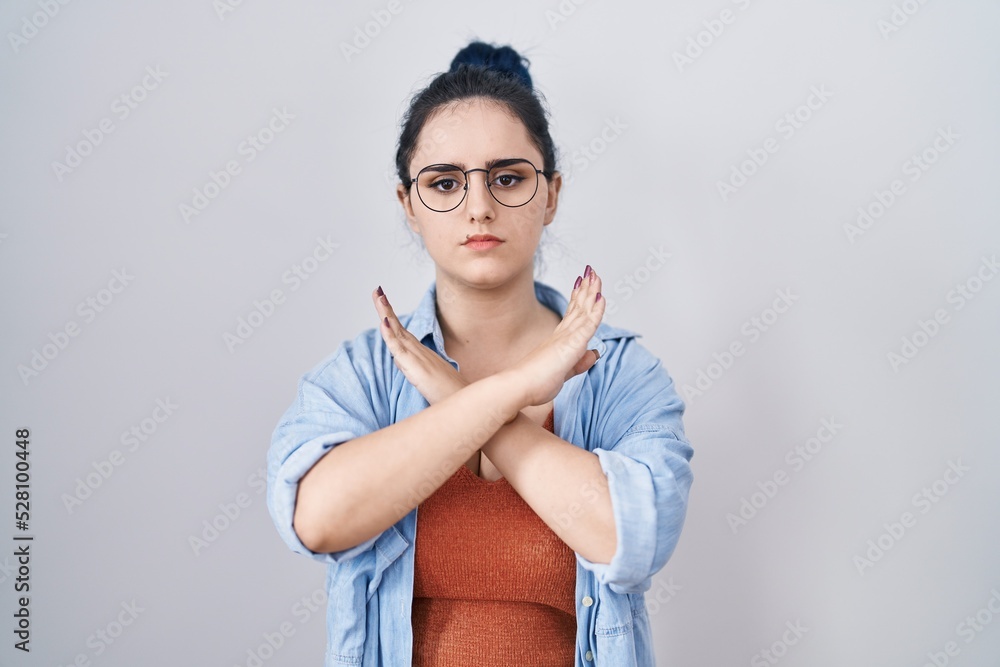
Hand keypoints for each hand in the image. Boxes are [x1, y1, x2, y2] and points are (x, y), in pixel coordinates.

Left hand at [374, 286, 468, 405]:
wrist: (469, 402)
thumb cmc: (451, 393)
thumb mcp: (430, 380)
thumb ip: (415, 369)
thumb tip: (400, 361)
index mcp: (421, 354)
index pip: (402, 333)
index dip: (391, 318)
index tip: (382, 302)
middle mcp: (420, 352)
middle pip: (398, 327)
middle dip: (386, 308)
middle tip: (377, 291)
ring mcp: (419, 358)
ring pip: (397, 333)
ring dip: (387, 314)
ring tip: (378, 296)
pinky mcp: (417, 368)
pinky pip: (400, 350)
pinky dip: (390, 336)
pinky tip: (383, 323)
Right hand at [509, 266, 605, 407]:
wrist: (521, 386)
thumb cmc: (537, 383)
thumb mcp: (565, 372)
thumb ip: (580, 363)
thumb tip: (594, 353)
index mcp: (559, 340)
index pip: (573, 315)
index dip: (579, 299)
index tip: (583, 284)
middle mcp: (562, 334)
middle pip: (579, 306)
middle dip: (586, 288)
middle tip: (591, 272)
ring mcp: (567, 337)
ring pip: (584, 309)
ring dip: (591, 291)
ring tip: (595, 275)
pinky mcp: (571, 344)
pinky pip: (588, 324)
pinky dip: (596, 310)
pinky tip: (601, 298)